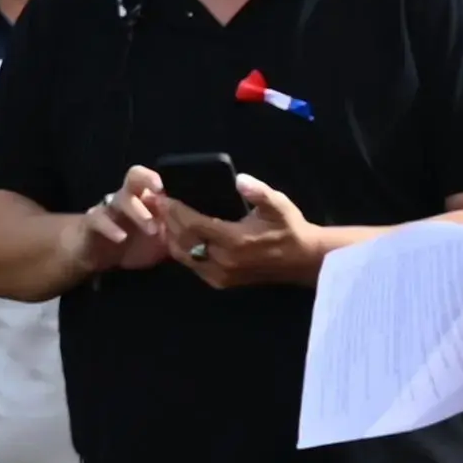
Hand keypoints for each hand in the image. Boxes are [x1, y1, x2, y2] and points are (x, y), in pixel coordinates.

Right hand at [74, 169, 180, 280]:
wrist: (98, 256)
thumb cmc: (133, 244)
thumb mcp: (162, 243)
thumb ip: (178, 237)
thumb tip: (204, 237)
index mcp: (143, 200)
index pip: (146, 178)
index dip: (153, 178)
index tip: (164, 187)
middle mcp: (125, 198)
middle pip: (132, 179)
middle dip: (146, 185)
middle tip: (162, 205)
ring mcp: (107, 209)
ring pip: (119, 200)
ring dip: (137, 212)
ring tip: (152, 230)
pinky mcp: (91, 223)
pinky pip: (98, 219)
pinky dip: (110, 227)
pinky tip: (121, 238)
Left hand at [169, 173, 333, 289]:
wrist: (304, 260)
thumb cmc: (289, 228)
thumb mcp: (278, 205)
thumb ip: (259, 192)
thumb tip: (240, 180)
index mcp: (235, 241)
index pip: (192, 224)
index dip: (175, 210)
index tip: (164, 196)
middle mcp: (224, 261)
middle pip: (182, 240)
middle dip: (168, 220)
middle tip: (158, 203)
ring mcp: (222, 275)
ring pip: (183, 255)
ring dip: (170, 236)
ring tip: (164, 217)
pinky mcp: (222, 282)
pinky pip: (192, 265)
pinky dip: (181, 250)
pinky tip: (176, 235)